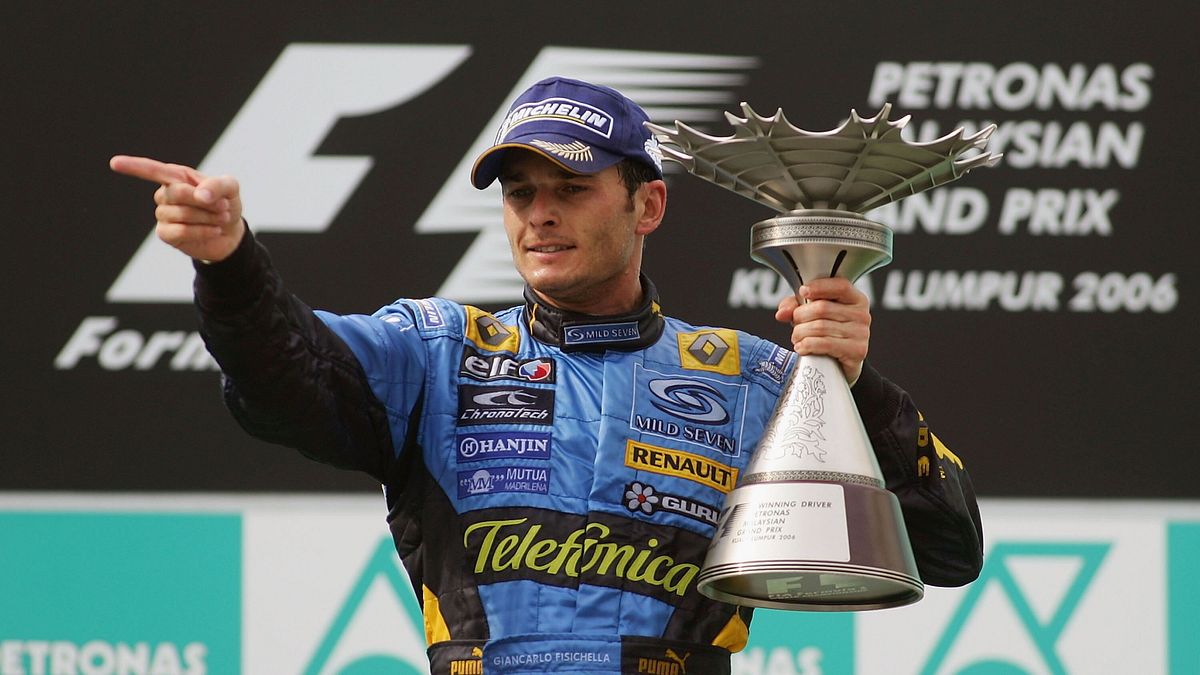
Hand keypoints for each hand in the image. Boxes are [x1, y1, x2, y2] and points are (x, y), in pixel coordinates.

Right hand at [110, 155, 244, 262]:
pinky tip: (214, 230)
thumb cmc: (225, 203)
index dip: (133, 166)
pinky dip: (201, 231)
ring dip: (207, 218)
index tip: (114, 163)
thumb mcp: (230, 188)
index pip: (151, 169)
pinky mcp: (166, 234)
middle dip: (204, 202)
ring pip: (180, 214)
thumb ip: (217, 185)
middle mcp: (165, 193)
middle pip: (176, 193)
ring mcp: (163, 214)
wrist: (230, 233)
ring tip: (220, 218)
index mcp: (176, 176)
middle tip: (223, 206)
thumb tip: (200, 195)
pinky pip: (178, 232)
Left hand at [775, 278, 871, 384]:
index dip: (819, 287)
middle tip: (795, 324)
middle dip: (800, 316)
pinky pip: (825, 343)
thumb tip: (782, 313)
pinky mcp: (856, 351)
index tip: (803, 291)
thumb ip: (796, 307)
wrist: (843, 365)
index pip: (840, 286)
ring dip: (800, 333)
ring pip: (820, 327)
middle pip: (822, 308)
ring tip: (797, 338)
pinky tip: (801, 347)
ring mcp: (861, 333)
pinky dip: (807, 345)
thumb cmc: (829, 335)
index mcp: (855, 299)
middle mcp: (862, 314)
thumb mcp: (813, 315)